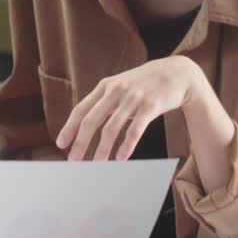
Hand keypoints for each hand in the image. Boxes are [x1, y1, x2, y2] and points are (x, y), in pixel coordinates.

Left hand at [56, 56, 202, 161]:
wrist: (177, 73)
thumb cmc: (145, 83)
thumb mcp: (121, 85)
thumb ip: (105, 101)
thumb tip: (86, 125)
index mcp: (105, 86)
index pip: (81, 109)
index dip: (69, 127)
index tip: (61, 144)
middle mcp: (116, 91)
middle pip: (92, 120)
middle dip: (80, 142)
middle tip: (73, 160)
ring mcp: (133, 98)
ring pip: (111, 128)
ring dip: (102, 150)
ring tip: (97, 165)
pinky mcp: (150, 106)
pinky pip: (134, 130)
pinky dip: (126, 146)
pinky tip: (121, 158)